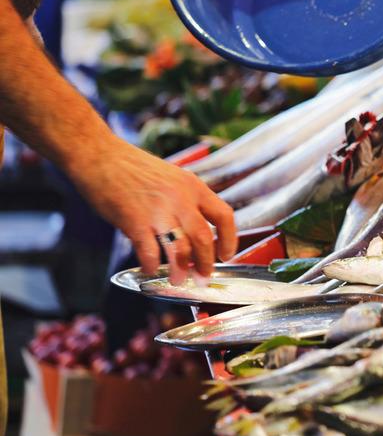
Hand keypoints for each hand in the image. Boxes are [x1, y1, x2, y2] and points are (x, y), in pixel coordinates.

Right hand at [70, 139, 237, 283]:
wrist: (99, 155)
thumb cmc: (132, 167)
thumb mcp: (171, 177)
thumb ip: (184, 201)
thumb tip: (191, 232)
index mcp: (193, 186)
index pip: (224, 215)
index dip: (230, 239)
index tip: (226, 254)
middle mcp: (180, 198)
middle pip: (204, 238)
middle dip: (206, 263)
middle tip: (203, 277)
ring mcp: (158, 210)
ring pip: (181, 249)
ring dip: (182, 270)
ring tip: (180, 280)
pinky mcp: (134, 220)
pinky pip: (149, 252)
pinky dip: (152, 265)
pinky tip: (150, 269)